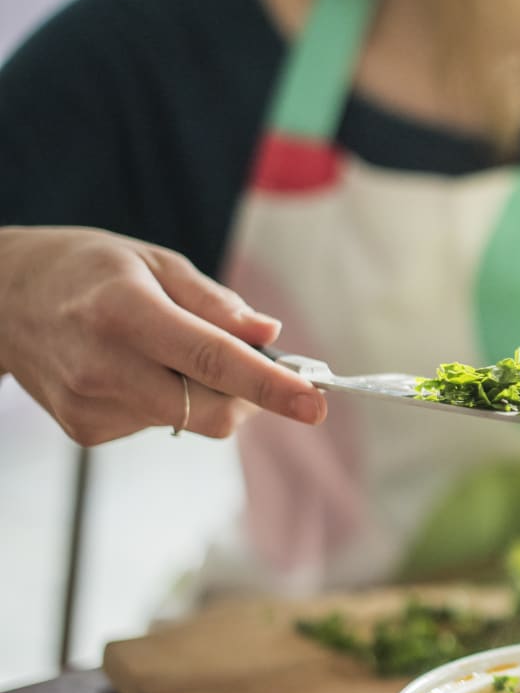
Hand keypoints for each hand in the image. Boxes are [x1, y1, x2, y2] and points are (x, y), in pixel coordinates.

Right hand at [0, 226, 326, 445]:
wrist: (2, 299)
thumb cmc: (86, 270)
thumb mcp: (155, 262)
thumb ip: (216, 303)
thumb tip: (270, 336)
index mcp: (126, 313)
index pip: (213, 360)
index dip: (270, 385)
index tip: (314, 403)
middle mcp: (104, 367)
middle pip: (210, 411)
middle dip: (249, 395)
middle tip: (252, 362)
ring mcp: (91, 406)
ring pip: (189, 420)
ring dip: (203, 392)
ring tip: (164, 349)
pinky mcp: (86, 430)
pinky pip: (160, 424)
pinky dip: (169, 400)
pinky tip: (135, 368)